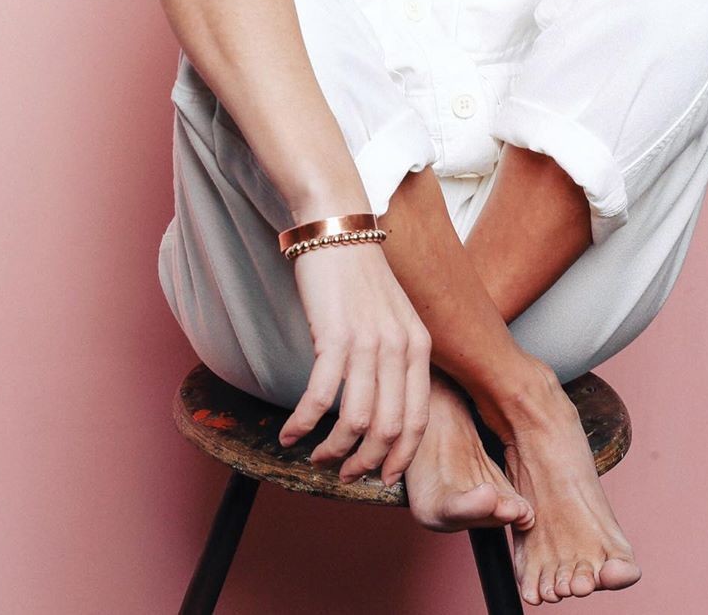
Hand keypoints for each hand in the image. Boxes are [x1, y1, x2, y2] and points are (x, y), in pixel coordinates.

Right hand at [278, 240, 431, 487]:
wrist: (336, 228)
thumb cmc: (359, 275)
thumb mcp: (394, 316)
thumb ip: (396, 357)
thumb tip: (383, 408)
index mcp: (418, 346)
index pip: (418, 420)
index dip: (399, 457)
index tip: (381, 478)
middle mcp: (399, 347)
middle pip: (389, 429)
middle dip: (364, 462)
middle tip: (343, 474)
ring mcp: (368, 342)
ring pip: (356, 421)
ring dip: (332, 449)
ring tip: (315, 456)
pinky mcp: (334, 336)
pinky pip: (320, 398)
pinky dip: (303, 423)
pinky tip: (289, 432)